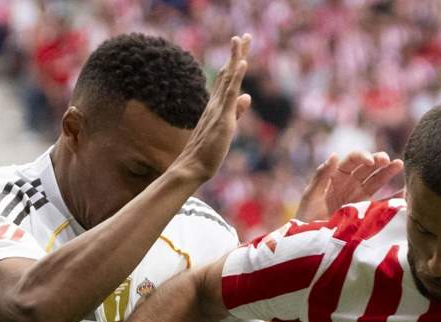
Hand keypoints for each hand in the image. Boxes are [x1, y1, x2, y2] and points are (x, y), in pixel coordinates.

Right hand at [176, 35, 252, 182]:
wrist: (192, 167)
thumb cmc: (207, 152)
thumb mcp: (227, 127)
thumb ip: (237, 111)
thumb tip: (247, 96)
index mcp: (217, 106)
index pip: (227, 80)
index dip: (234, 63)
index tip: (240, 47)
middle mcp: (215, 104)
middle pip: (227, 73)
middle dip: (236, 54)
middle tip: (243, 35)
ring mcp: (218, 110)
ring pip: (227, 79)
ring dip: (235, 58)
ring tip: (240, 40)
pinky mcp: (222, 118)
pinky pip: (229, 94)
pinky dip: (235, 78)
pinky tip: (241, 64)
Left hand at [294, 151, 402, 219]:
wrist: (310, 243)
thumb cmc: (306, 219)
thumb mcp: (311, 196)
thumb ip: (321, 176)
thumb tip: (335, 155)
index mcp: (335, 177)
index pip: (351, 161)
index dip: (362, 157)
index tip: (371, 161)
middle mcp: (349, 184)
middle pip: (367, 169)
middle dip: (379, 162)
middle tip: (389, 161)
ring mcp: (358, 197)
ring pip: (376, 181)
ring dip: (388, 172)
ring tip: (400, 165)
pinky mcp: (365, 212)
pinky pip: (381, 202)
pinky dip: (392, 197)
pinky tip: (403, 193)